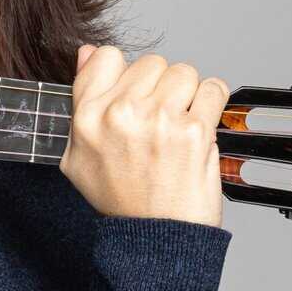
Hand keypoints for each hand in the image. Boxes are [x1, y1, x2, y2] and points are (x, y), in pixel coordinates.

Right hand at [60, 45, 228, 227]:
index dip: (125, 73)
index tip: (134, 93)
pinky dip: (212, 102)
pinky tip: (199, 125)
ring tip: (179, 123)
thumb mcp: (78, 154)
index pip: (107, 56)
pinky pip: (213, 89)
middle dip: (159, 86)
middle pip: (151, 63)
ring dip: (186, 94)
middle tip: (158, 119)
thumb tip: (88, 53)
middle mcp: (121, 113)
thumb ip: (82, 99)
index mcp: (88, 117)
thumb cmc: (119, 199)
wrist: (155, 237)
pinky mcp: (195, 130)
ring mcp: (159, 119)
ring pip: (183, 72)